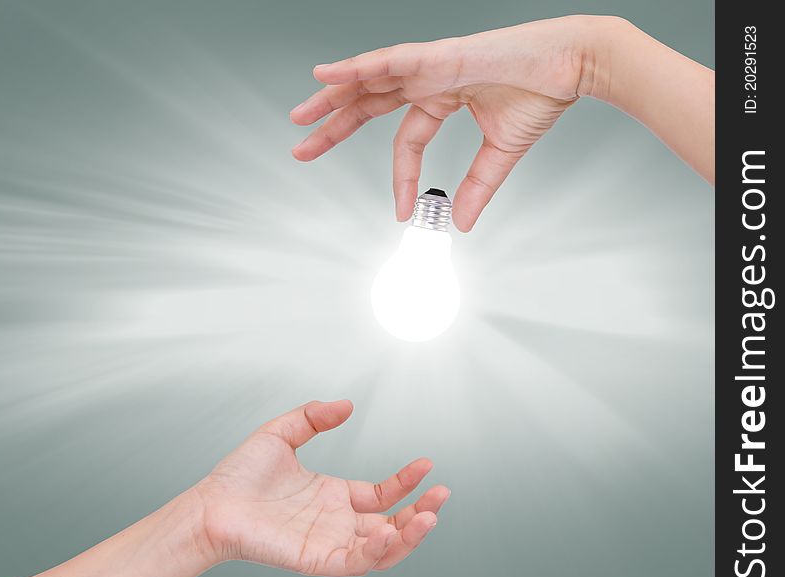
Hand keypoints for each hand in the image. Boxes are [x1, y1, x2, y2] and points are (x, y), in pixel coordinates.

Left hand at [196, 399, 448, 575]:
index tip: (427, 464)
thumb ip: (314, 417)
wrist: (210, 503)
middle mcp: (336, 522)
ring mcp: (328, 543)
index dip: (407, 482)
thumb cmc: (238, 475)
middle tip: (443, 496)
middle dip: (421, 513)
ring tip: (429, 517)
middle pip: (392, 525)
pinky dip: (376, 552)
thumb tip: (347, 405)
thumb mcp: (282, 433)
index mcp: (333, 496)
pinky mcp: (315, 560)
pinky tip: (389, 530)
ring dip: (409, 537)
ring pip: (382, 549)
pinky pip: (354, 562)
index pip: (382, 495)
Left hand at [290, 15, 713, 230]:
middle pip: (370, 102)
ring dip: (332, 96)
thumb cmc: (542, 94)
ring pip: (370, 79)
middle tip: (302, 145)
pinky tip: (328, 75)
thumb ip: (478, 186)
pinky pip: (390, 60)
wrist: (574, 66)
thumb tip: (463, 223)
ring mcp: (431, 63)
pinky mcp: (439, 54)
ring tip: (301, 115)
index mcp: (443, 96)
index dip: (400, 176)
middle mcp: (430, 78)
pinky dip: (357, 67)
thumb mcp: (501, 153)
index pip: (408, 139)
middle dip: (335, 124)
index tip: (399, 212)